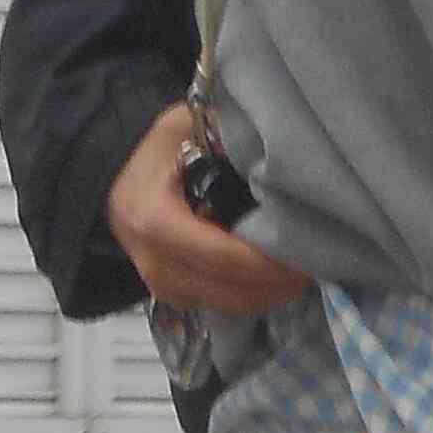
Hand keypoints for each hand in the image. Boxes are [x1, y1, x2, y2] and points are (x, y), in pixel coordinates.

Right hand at [104, 109, 312, 317]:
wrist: (114, 175)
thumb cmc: (157, 148)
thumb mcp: (185, 127)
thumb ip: (225, 138)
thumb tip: (277, 154)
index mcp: (154, 220)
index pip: (221, 255)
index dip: (267, 263)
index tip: (306, 256)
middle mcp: (154, 262)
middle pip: (228, 290)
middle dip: (276, 284)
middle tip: (318, 266)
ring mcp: (160, 284)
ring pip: (227, 305)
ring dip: (269, 293)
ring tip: (302, 271)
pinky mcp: (171, 294)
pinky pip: (219, 304)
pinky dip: (251, 294)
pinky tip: (275, 276)